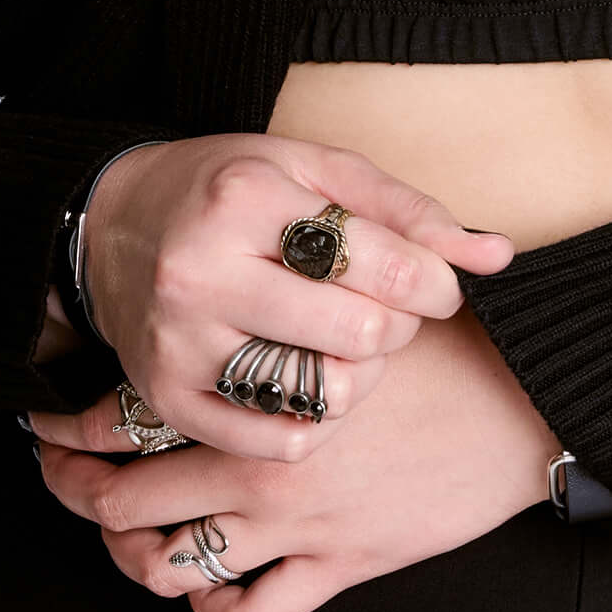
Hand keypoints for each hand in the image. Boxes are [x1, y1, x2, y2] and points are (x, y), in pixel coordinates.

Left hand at [31, 302, 559, 611]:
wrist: (519, 403)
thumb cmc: (441, 340)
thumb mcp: (355, 289)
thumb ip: (283, 288)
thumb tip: (223, 276)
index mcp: (252, 388)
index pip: (125, 414)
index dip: (70, 425)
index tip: (45, 424)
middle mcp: (257, 464)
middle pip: (125, 502)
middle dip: (76, 496)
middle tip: (59, 483)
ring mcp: (293, 525)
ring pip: (173, 566)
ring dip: (135, 560)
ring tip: (126, 543)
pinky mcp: (336, 567)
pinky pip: (251, 611)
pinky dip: (217, 607)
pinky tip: (213, 587)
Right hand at [74, 135, 512, 462]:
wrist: (114, 225)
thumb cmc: (230, 189)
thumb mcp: (316, 169)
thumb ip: (409, 211)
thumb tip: (497, 256)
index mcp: (247, 198)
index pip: (380, 262)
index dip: (434, 283)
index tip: (436, 285)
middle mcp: (203, 271)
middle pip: (357, 334)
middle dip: (397, 328)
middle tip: (388, 312)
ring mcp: (181, 341)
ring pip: (319, 395)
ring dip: (360, 379)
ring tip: (350, 346)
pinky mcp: (168, 397)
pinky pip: (273, 442)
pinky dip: (314, 423)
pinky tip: (313, 384)